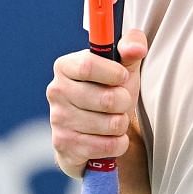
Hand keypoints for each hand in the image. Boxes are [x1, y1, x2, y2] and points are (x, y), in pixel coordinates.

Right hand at [47, 29, 146, 177]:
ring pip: (111, 124)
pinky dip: (118, 144)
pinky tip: (109, 138)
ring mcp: (58, 120)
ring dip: (122, 124)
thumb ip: (132, 47)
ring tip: (113, 120)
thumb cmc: (111, 92)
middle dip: (124, 102)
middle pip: (107, 99)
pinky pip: (108, 146)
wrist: (99, 133)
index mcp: (65, 67)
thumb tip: (136, 47)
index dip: (114, 73)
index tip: (123, 77)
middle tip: (120, 103)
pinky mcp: (65, 146)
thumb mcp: (124, 67)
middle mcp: (56, 91)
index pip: (87, 65)